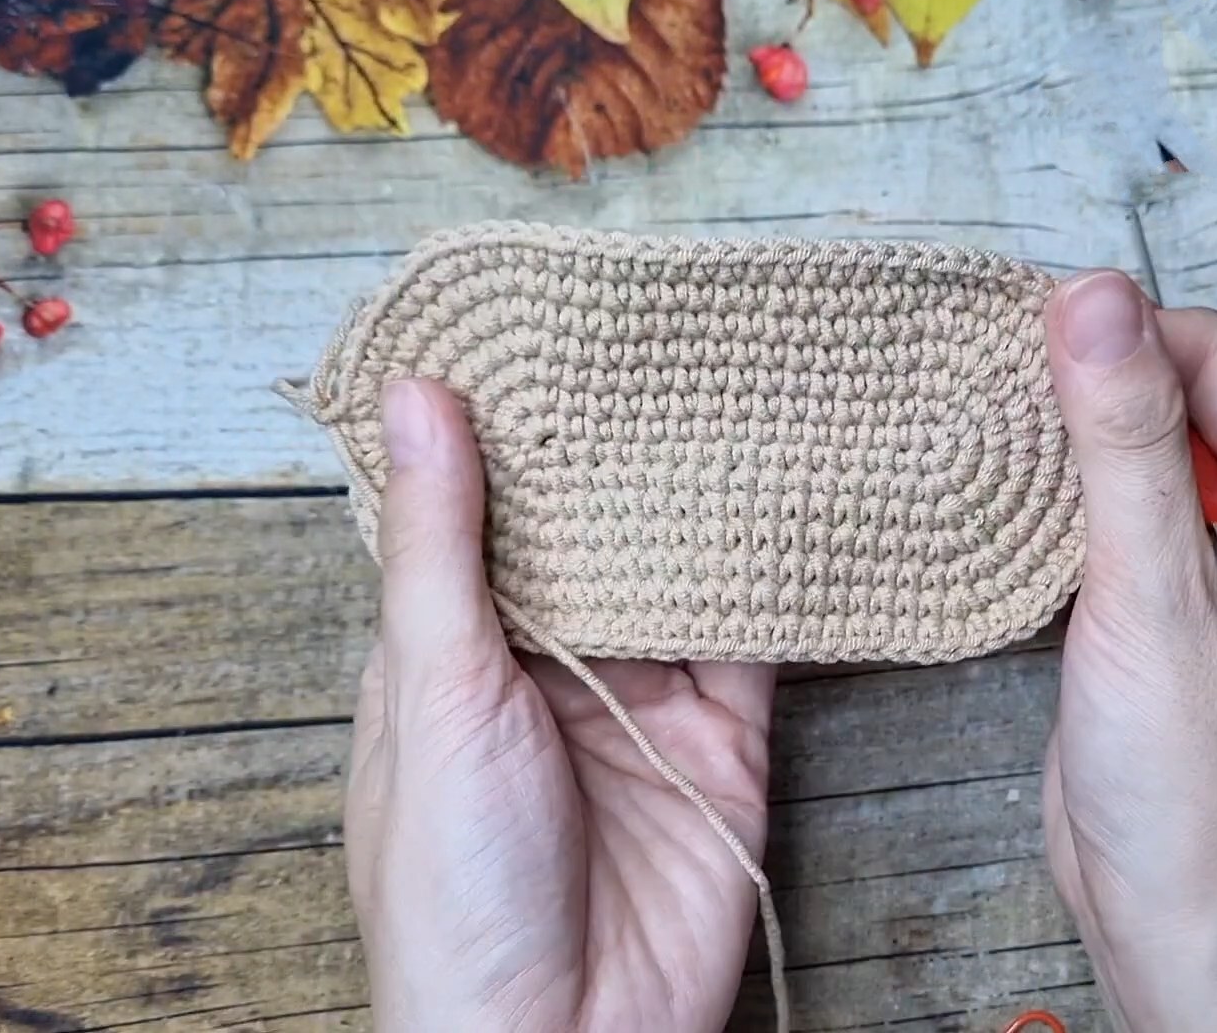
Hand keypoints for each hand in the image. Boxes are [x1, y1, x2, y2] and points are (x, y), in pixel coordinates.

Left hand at [345, 379, 775, 1032]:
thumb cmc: (455, 891)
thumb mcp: (437, 699)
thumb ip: (444, 554)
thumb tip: (420, 398)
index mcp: (448, 653)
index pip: (478, 511)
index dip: (504, 424)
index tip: (537, 324)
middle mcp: (544, 664)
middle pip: (588, 532)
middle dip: (618, 449)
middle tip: (658, 329)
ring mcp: (639, 699)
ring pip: (677, 571)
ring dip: (701, 498)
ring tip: (737, 381)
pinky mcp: (724, 739)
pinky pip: (755, 637)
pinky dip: (775, 573)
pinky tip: (796, 493)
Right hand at [1039, 272, 1216, 1030]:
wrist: (1170, 914)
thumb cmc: (1193, 780)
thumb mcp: (1157, 592)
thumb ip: (1126, 439)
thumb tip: (1094, 296)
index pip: (1213, 357)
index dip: (1121, 334)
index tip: (1024, 334)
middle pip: (1171, 393)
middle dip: (1085, 379)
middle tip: (989, 380)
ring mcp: (1207, 562)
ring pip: (1127, 449)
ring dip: (1060, 435)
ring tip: (980, 428)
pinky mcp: (1148, 602)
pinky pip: (1099, 509)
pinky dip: (1048, 492)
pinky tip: (993, 494)